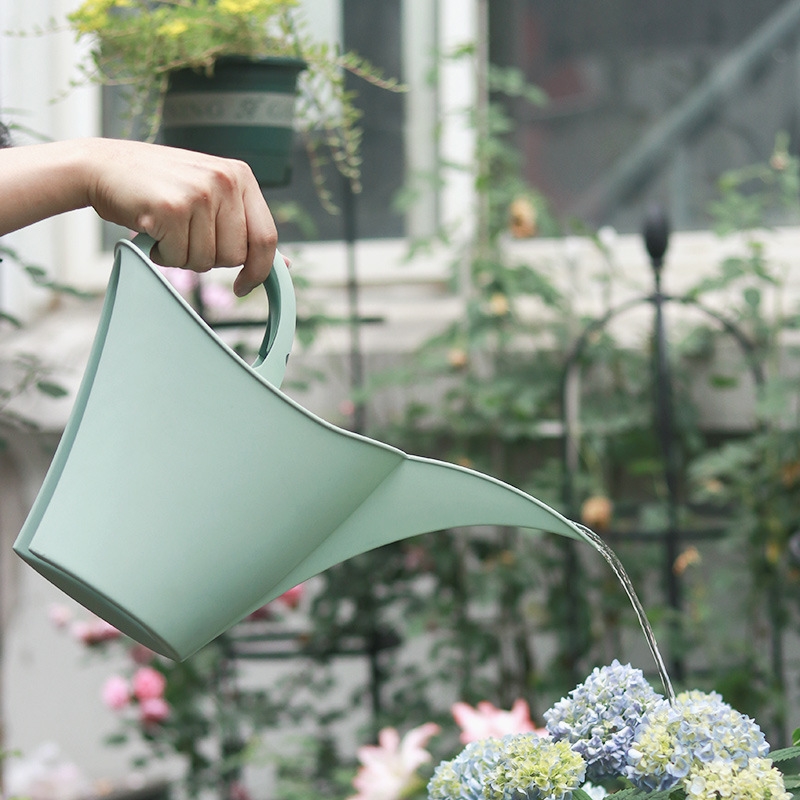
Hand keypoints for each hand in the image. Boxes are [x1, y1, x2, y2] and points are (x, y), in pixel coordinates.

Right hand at [84, 140, 276, 295]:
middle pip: (236, 256)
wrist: (102, 166)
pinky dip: (163, 255)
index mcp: (240, 176)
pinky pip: (179, 259)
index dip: (260, 271)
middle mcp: (224, 180)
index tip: (245, 287)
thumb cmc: (159, 186)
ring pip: (207, 261)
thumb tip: (285, 263)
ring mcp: (199, 193)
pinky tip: (152, 230)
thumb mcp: (211, 194)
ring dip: (184, 257)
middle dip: (211, 259)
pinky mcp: (172, 208)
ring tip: (168, 229)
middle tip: (186, 237)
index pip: (266, 238)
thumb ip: (246, 226)